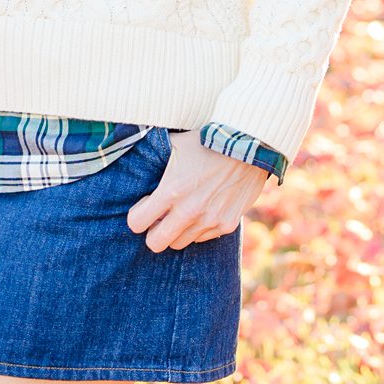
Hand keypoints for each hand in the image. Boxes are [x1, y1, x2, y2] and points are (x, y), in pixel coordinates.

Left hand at [126, 133, 268, 252]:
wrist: (249, 144)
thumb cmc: (208, 140)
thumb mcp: (176, 144)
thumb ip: (155, 157)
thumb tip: (135, 155)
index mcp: (171, 191)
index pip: (136, 223)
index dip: (137, 215)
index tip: (145, 206)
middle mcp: (188, 211)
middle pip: (155, 243)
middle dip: (153, 232)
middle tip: (160, 218)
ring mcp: (209, 220)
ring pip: (179, 243)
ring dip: (177, 230)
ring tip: (184, 211)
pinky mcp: (227, 224)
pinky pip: (203, 238)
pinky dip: (199, 228)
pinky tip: (204, 209)